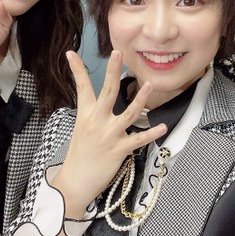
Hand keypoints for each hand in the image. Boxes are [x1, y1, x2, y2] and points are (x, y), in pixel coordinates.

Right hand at [52, 51, 166, 217]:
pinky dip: (152, 133)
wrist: (75, 182)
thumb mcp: (81, 130)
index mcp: (86, 115)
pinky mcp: (119, 150)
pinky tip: (162, 126)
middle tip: (118, 53)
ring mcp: (109, 135)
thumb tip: (102, 104)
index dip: (76, 70)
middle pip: (107, 92)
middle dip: (113, 71)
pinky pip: (139, 139)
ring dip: (141, 99)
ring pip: (129, 113)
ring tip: (150, 84)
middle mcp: (97, 122)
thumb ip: (93, 115)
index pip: (81, 88)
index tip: (71, 53)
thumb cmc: (79, 156)